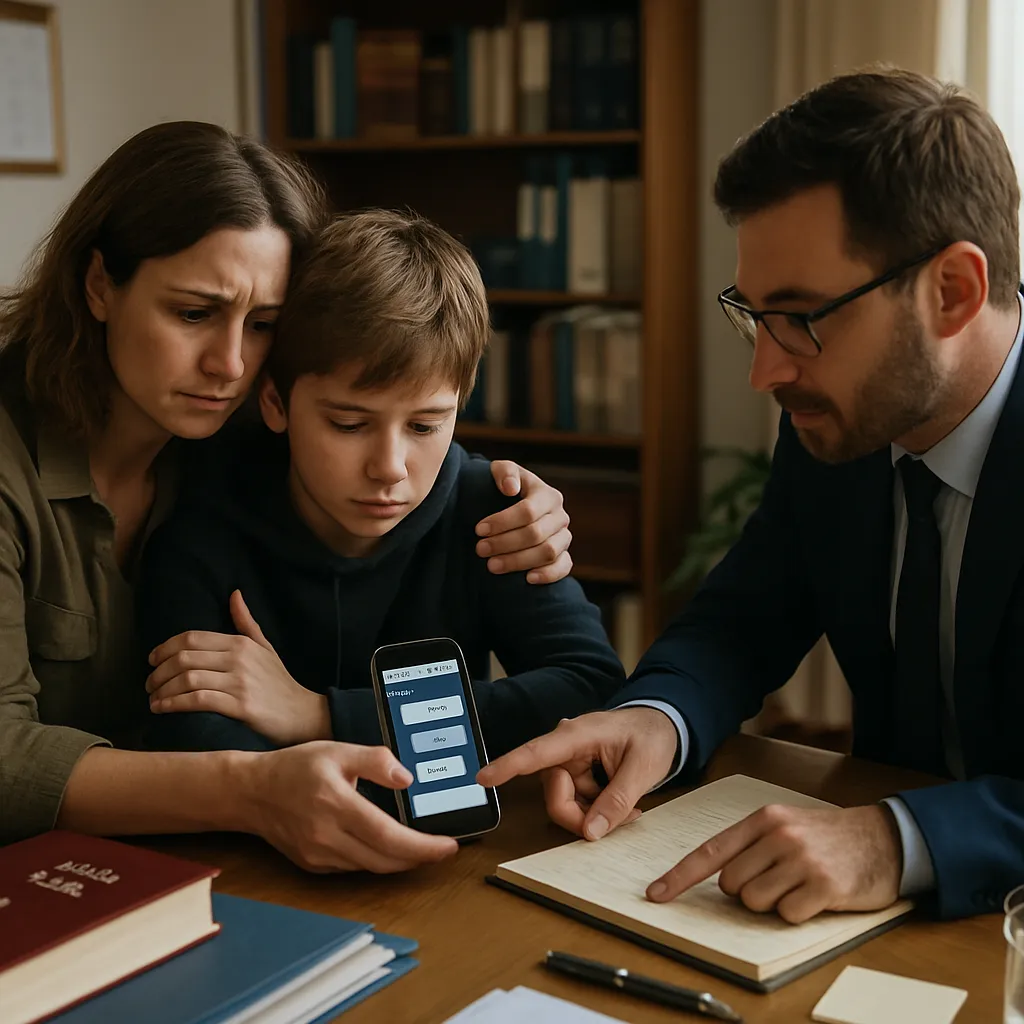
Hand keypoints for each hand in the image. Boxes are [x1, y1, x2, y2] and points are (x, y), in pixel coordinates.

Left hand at [146, 590, 330, 745]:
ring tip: (153, 699)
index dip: (165, 648)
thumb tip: (234, 594)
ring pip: (188, 679)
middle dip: (158, 671)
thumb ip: (246, 622)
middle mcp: (239, 659)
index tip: (152, 660)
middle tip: (148, 683)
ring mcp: (240, 683)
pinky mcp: (241, 706)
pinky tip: (163, 708)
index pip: (191, 638)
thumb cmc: (279, 682)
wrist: (303, 713)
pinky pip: (198, 701)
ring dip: (162, 689)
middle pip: (184, 658)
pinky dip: (174, 703)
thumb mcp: (265, 647)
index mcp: (241, 643)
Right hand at [241, 741, 458, 871]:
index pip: (390, 837)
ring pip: (371, 868)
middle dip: (419, 858)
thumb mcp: (337, 751)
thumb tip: (407, 779)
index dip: (424, 847)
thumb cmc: (295, 768)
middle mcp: (328, 837)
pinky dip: (375, 861)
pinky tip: (387, 848)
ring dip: (399, 862)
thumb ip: (375, 760)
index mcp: (337, 806)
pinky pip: (353, 868)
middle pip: (385, 860)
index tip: (450, 845)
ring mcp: (319, 856)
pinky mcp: (313, 865)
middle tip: (443, 848)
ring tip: (421, 847)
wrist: (251, 793)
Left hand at [476, 461, 571, 583]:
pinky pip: (564, 567)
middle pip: (535, 534)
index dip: (502, 522)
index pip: (528, 511)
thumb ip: (505, 472)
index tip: (479, 530)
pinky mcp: (564, 556)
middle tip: (480, 549)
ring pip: (548, 552)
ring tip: (492, 566)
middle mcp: (560, 516)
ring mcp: (564, 537)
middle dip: (504, 543)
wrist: (513, 508)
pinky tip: (527, 579)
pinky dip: (548, 575)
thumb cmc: (506, 488)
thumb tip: (510, 488)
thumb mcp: (502, 472)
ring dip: (519, 561)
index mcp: (548, 495)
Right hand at [477, 707, 678, 838]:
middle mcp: (566, 749)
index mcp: (577, 735)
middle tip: (622, 817)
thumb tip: (591, 832)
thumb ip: (618, 800)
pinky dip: (599, 812)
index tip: (483, 779)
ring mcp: (570, 765)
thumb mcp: (645, 767)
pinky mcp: (577, 777)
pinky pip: (577, 806)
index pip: (536, 753)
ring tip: (629, 806)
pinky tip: (624, 804)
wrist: (663, 725)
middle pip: (554, 797)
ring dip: (595, 815)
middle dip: (582, 817)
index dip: (508, 766)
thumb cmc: (652, 735)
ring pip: (565, 806)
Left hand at [646, 803, 902, 922]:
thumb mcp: (785, 825)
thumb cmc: (827, 836)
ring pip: (756, 902)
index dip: (680, 876)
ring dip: (773, 903)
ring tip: (798, 884)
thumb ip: (751, 844)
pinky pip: (788, 914)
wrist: (884, 838)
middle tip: (778, 878)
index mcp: (763, 819)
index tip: (657, 894)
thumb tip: (718, 878)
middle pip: (732, 885)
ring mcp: (800, 860)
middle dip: (748, 891)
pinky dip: (798, 912)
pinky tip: (816, 895)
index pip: (711, 851)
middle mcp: (778, 836)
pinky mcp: (823, 885)